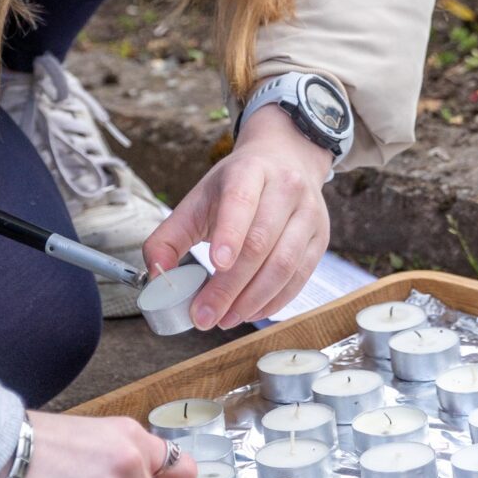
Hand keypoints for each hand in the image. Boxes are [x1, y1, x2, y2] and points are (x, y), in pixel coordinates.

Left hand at [140, 104, 332, 327]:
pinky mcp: (320, 238)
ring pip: (283, 264)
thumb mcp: (198, 199)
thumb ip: (169, 237)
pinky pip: (299, 277)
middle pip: (260, 243)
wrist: (285, 159)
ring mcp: (308, 213)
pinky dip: (274, 301)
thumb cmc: (236, 185)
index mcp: (249, 171)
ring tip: (225, 319)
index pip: (240, 202)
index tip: (215, 264)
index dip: (230, 234)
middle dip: (229, 287)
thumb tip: (157, 277)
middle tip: (205, 315)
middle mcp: (285, 188)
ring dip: (252, 300)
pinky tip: (250, 312)